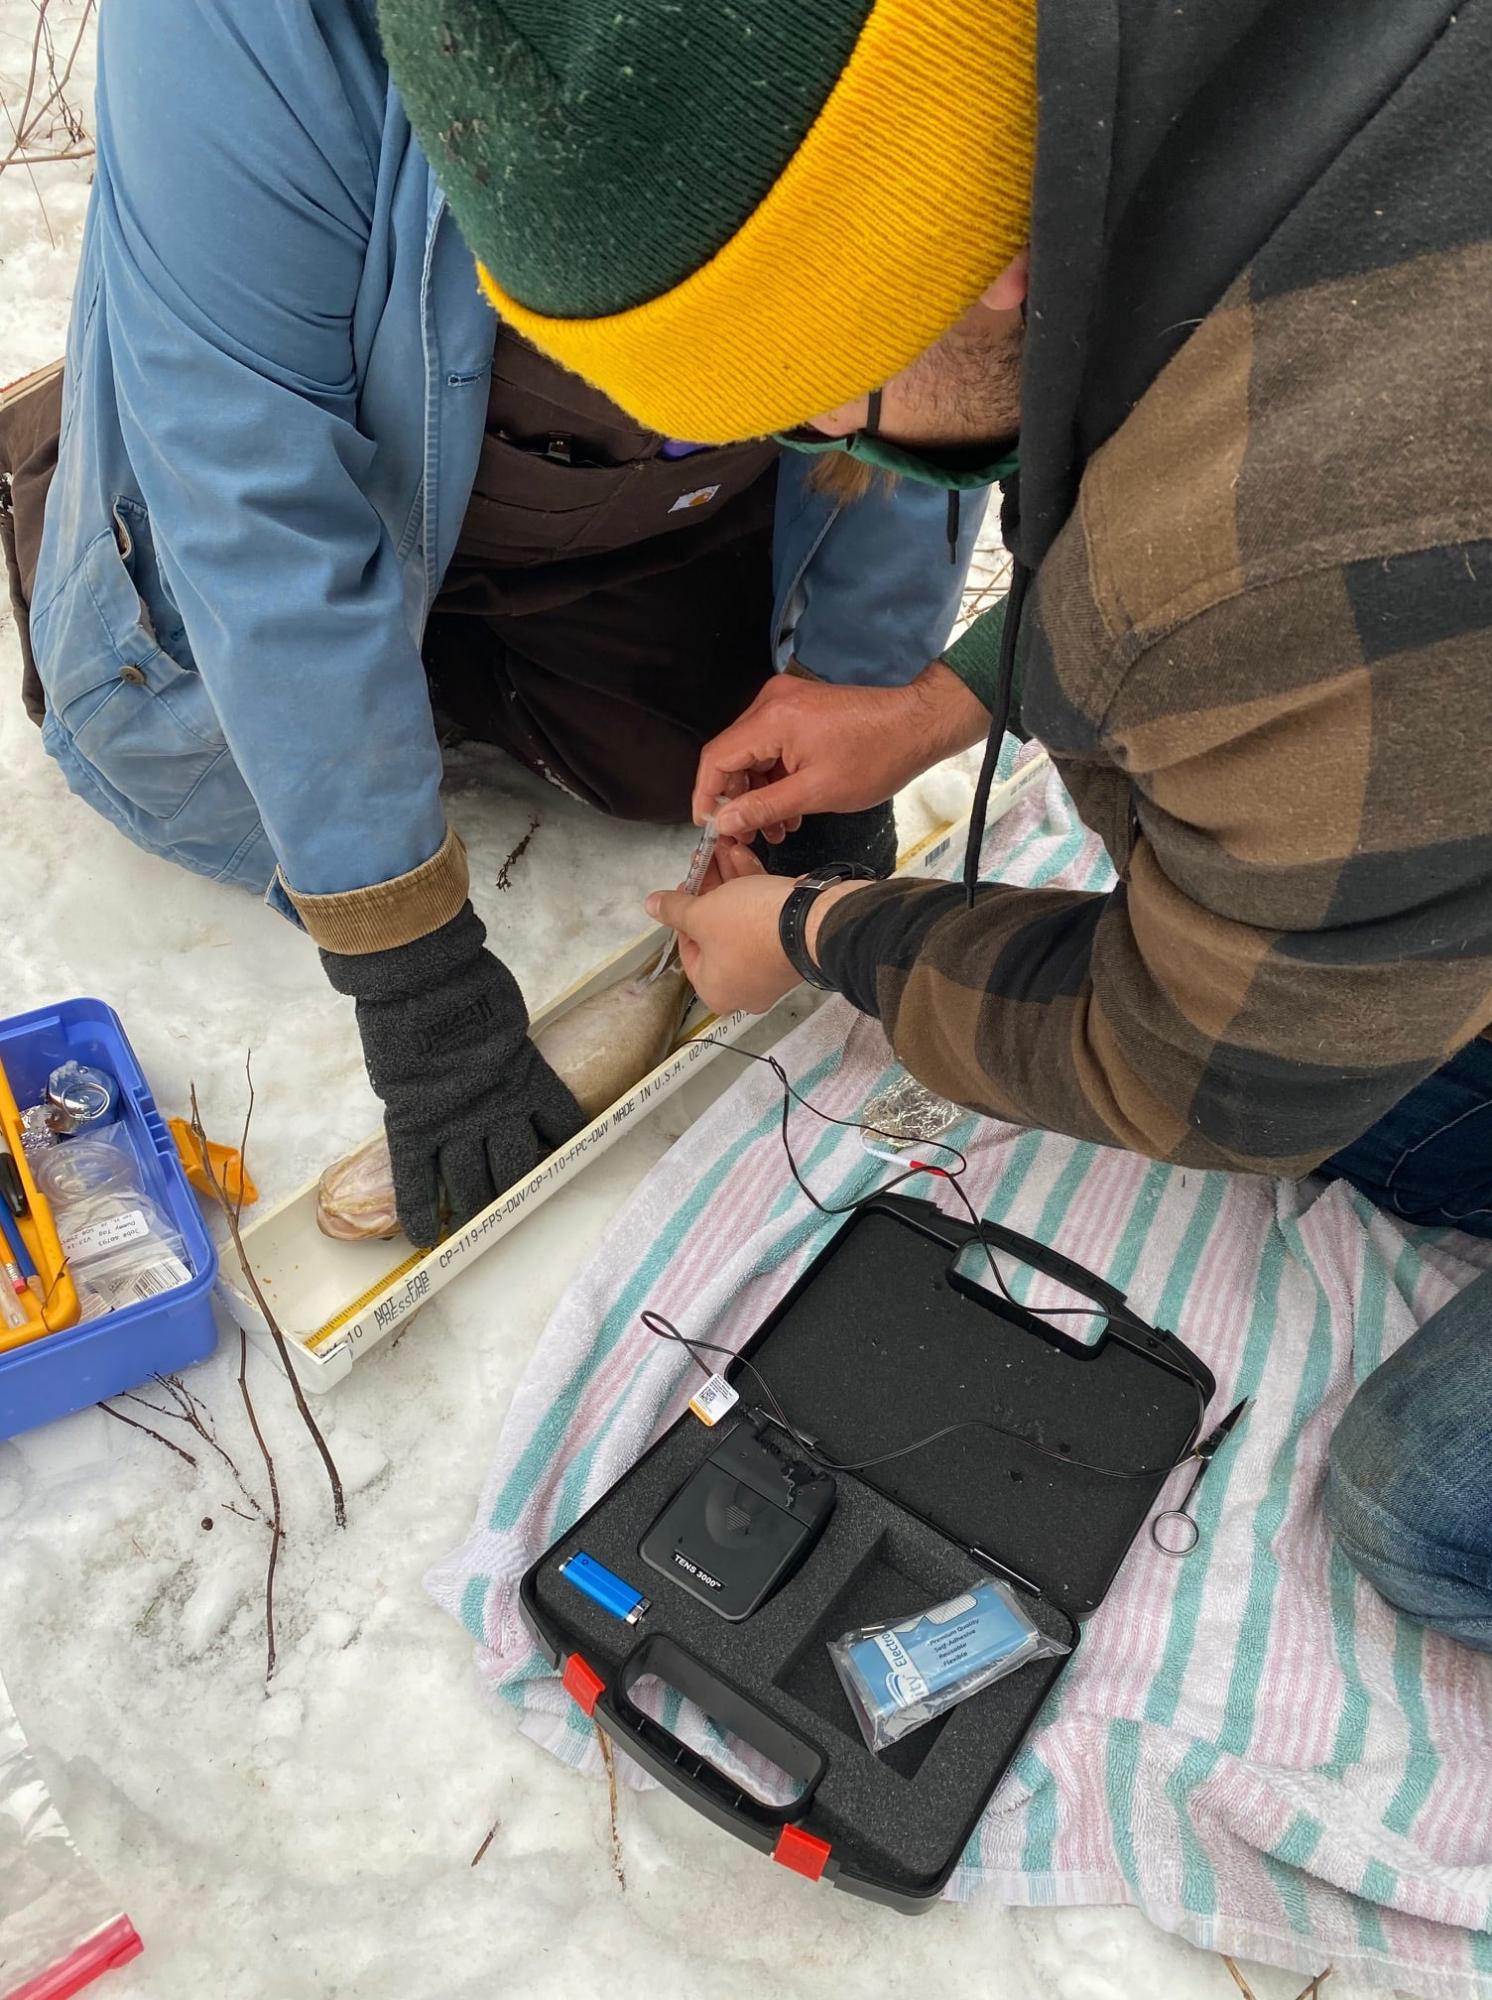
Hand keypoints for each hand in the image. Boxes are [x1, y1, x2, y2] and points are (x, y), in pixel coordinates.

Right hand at [321, 904, 584, 1246]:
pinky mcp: (413, 1125)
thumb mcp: (507, 1021)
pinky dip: (421, 1211)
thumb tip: (506, 1065)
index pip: (560, 1126)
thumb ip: (510, 1055)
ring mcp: (454, 1123)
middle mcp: (498, 1111)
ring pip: (471, 1182)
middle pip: (516, 1167)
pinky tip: (426, 1237)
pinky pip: (416, 1178)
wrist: (421, 976)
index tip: (559, 1159)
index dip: (562, 1147)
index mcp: (528, 1081)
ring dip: (475, 1207)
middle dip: (515, 1187)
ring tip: (474, 1225)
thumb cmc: (468, 986)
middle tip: (511, 1203)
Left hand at [646, 863, 874, 1014]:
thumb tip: (650, 906)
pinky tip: (744, 856)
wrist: (811, 922)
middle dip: (710, 888)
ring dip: (731, 881)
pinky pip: (765, 919)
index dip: (683, 911)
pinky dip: (754, 889)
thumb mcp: (700, 913)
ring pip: (742, 920)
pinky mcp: (790, 948)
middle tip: (704, 860)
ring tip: (722, 848)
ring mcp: (770, 969)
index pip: (688, 948)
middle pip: (716, 931)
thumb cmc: (746, 926)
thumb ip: (673, 909)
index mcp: (714, 989)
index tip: (686, 883)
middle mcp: (743, 987)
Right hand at [694, 661, 989, 842]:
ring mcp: (786, 702)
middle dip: (737, 800)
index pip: (716, 758)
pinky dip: (776, 777)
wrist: (919, 723)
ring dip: (759, 793)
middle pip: (732, 756)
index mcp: (771, 719)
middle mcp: (771, 702)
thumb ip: (763, 808)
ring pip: (753, 754)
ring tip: (777, 830)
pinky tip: (791, 808)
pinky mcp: (800, 708)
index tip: (709, 829)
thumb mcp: (815, 793)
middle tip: (748, 837)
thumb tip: (723, 823)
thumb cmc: (876, 757)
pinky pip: (773, 746)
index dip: (706, 797)